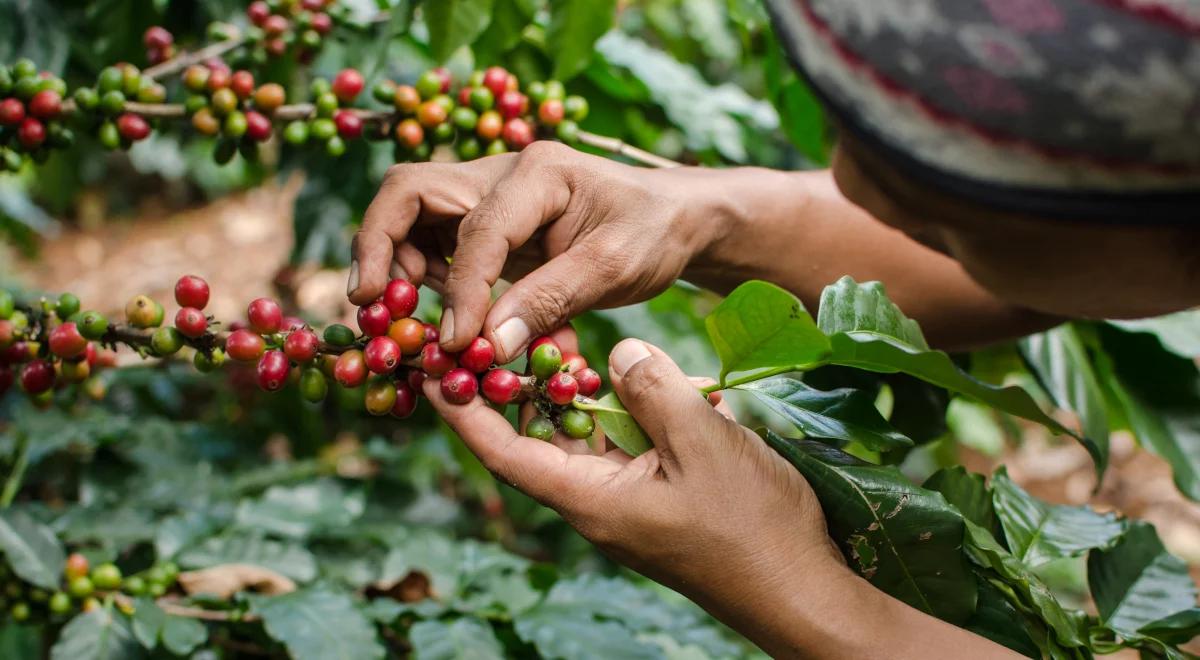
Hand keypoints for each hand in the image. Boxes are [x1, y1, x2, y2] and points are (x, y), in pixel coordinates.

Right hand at [347, 142, 719, 362]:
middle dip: (379, 246)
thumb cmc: (653, 234)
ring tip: (399, 318)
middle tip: (369, 306)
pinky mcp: (488, 224)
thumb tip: (487, 346)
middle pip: (409, 192)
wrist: (675, 219)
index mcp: (538, 173)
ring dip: (395, 264)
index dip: (460, 289)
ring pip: (411, 216)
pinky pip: (435, 244)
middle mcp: (500, 174)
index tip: (456, 344)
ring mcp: (488, 196)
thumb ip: (550, 301)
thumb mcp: (614, 268)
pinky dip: (424, 279)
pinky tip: (441, 318)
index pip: (476, 228)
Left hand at [424, 334, 863, 655]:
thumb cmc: (750, 526)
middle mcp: (598, 502)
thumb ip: (653, 390)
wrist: (801, 586)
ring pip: (586, 437)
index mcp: (590, 500)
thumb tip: (617, 353)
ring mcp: (629, 502)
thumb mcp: (701, 443)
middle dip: (522, 386)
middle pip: (539, 438)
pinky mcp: (659, 497)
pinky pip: (626, 446)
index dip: (465, 411)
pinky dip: (626, 411)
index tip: (435, 368)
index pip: (505, 452)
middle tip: (508, 330)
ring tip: (566, 341)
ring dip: (579, 393)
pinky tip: (643, 379)